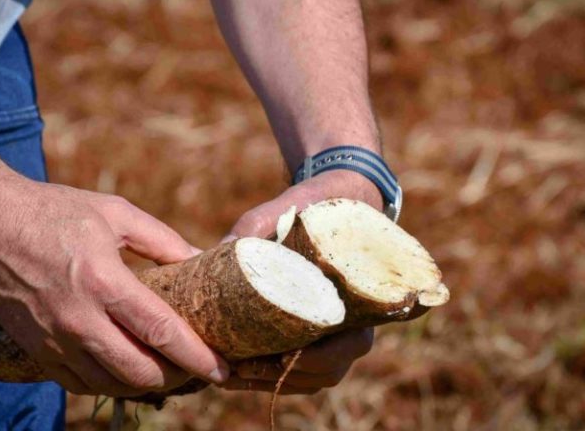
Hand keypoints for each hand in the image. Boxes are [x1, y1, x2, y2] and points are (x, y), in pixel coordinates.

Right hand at [0, 175, 228, 396]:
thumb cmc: (53, 212)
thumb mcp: (115, 213)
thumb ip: (162, 240)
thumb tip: (200, 259)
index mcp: (103, 281)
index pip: (160, 331)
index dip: (197, 355)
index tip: (223, 367)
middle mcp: (78, 319)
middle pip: (139, 371)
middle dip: (176, 377)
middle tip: (195, 367)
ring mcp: (53, 340)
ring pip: (110, 385)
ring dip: (144, 384)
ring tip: (165, 369)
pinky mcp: (36, 350)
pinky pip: (79, 384)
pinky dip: (109, 383)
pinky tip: (124, 369)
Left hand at [221, 170, 380, 392]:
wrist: (335, 202)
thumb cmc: (318, 206)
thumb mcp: (291, 207)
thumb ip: (260, 225)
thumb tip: (222, 248)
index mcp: (362, 296)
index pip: (348, 346)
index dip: (314, 359)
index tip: (278, 355)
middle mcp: (355, 323)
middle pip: (326, 371)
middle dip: (282, 376)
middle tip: (240, 367)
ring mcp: (337, 334)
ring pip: (311, 378)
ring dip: (272, 382)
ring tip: (230, 374)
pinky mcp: (315, 335)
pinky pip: (300, 371)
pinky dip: (271, 377)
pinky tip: (235, 370)